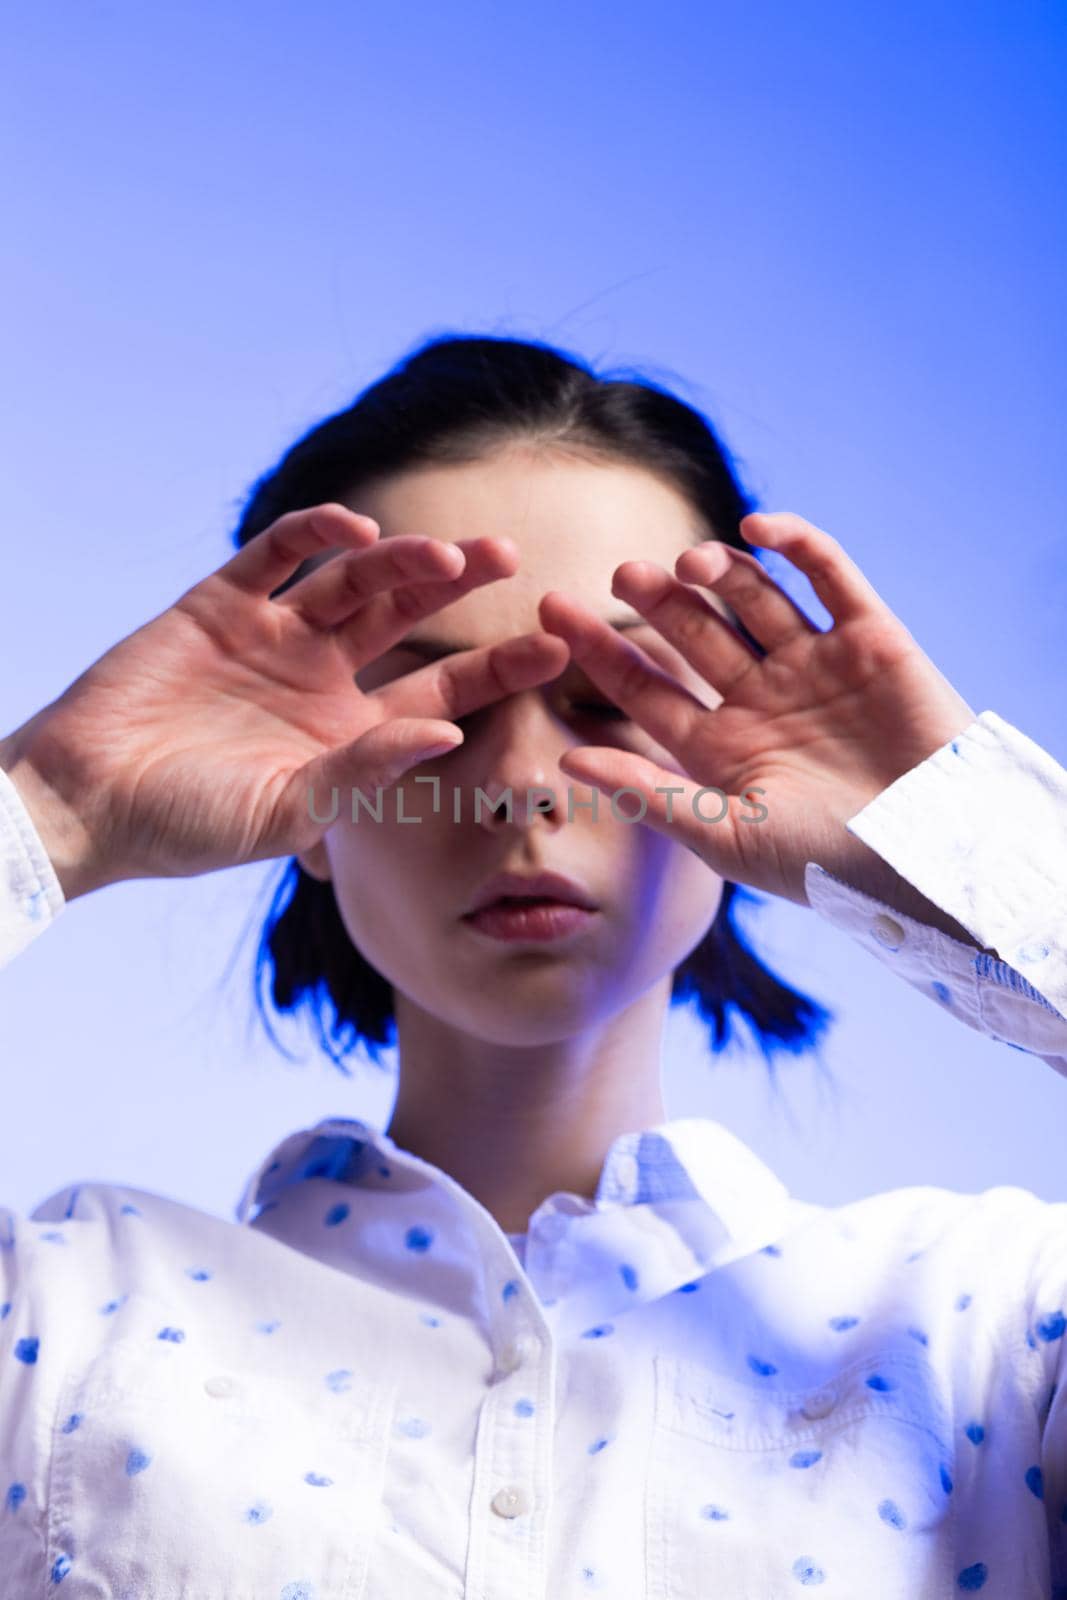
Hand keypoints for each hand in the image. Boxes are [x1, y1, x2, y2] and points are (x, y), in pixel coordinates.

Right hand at [0, 504, 569, 897]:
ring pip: (353, 580)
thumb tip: (448, 737)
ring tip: (446, 554)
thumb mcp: (287, 812)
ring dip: (400, 560)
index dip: (499, 668)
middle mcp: (323, 678)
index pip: (443, 693)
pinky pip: (276, 554)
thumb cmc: (188, 825)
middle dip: (461, 587)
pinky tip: (355, 529)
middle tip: (514, 557)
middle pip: (410, 619)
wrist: (87, 802)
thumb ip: (365, 771)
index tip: (558, 647)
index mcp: (351, 735)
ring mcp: (274, 635)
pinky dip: (314, 534)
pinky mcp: (220, 603)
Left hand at [538, 511, 977, 910]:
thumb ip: (649, 793)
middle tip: (623, 574)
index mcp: (718, 745)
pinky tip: (756, 530)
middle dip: (656, 601)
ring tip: (687, 566)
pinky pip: (830, 576)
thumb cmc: (824, 865)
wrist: (930, 857)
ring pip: (753, 596)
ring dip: (717, 571)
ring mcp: (813, 664)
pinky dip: (797, 545)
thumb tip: (566, 758)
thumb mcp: (726, 834)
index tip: (550, 612)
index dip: (599, 649)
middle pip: (693, 631)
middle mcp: (759, 697)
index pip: (644, 685)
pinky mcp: (870, 638)